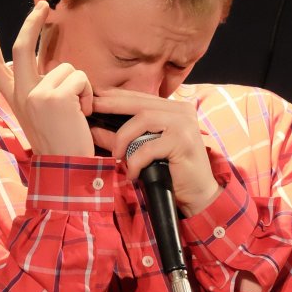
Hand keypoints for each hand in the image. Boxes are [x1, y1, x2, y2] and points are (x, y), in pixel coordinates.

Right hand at [0, 4, 93, 156]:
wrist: (68, 169)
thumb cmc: (62, 146)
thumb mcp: (43, 118)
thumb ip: (39, 93)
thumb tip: (48, 69)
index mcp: (16, 102)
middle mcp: (22, 95)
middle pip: (22, 48)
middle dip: (32, 21)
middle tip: (44, 5)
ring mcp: (36, 94)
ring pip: (66, 68)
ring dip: (80, 86)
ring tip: (78, 111)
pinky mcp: (55, 96)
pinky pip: (79, 78)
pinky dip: (88, 94)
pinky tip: (83, 114)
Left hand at [92, 91, 219, 216]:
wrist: (199, 194)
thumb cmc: (172, 172)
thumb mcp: (144, 151)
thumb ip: (123, 138)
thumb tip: (94, 130)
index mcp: (174, 109)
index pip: (141, 97)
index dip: (116, 97)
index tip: (95, 97)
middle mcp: (181, 111)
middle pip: (140, 103)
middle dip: (112, 106)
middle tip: (92, 108)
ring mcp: (184, 125)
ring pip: (143, 119)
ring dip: (123, 138)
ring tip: (116, 155)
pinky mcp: (182, 142)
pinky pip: (149, 146)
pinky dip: (136, 160)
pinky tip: (132, 173)